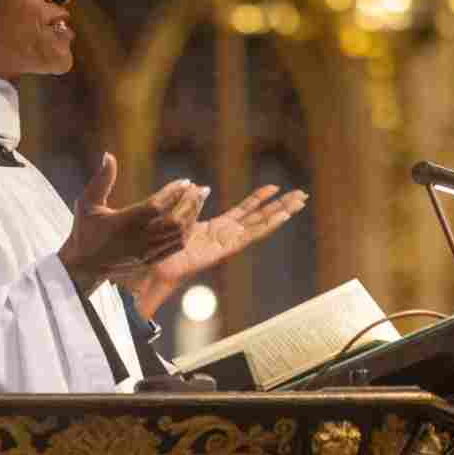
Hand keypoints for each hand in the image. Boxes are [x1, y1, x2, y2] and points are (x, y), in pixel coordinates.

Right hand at [58, 153, 208, 292]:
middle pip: (174, 221)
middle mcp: (137, 239)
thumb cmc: (85, 231)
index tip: (185, 181)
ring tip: (200, 198)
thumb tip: (108, 155)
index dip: (173, 193)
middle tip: (200, 188)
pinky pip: (176, 246)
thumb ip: (101, 180)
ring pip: (179, 234)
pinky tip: (192, 217)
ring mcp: (146, 252)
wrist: (84, 267)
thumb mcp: (87, 203)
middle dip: (191, 203)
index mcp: (123, 223)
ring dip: (193, 215)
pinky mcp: (151, 261)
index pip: (156, 206)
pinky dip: (188, 230)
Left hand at [117, 185, 307, 316]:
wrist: (152, 268)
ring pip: (261, 225)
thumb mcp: (175, 218)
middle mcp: (226, 237)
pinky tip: (284, 214)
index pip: (243, 211)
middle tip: (301, 194)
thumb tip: (197, 186)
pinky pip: (252, 234)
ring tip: (301, 200)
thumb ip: (189, 204)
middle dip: (280, 206)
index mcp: (216, 230)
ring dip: (282, 212)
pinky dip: (270, 224)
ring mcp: (228, 243)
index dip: (258, 199)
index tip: (274, 186)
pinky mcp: (227, 249)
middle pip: (259, 217)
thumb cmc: (160, 249)